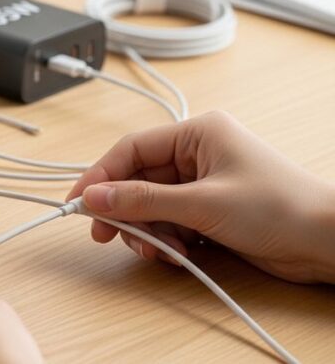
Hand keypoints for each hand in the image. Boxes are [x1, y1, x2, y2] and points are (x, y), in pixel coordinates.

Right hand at [67, 111, 334, 282]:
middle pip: (137, 179)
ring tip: (159, 251)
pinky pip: (169, 222)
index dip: (101, 176)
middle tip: (106, 234)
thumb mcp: (202, 204)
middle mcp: (197, 154)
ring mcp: (203, 183)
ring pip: (151, 205)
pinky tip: (178, 254)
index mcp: (197, 133)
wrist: (329, 243)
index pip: (131, 149)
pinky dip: (166, 240)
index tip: (78, 202)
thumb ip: (143, 201)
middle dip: (124, 211)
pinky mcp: (209, 210)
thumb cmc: (282, 208)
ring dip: (148, 231)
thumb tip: (95, 197)